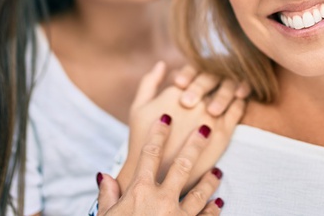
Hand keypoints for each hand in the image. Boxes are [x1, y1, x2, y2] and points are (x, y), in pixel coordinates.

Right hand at [97, 115, 224, 215]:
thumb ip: (107, 195)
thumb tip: (104, 175)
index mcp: (139, 191)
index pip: (150, 153)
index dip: (159, 133)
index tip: (166, 118)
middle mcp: (162, 199)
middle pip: (182, 165)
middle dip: (195, 145)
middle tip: (206, 128)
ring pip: (200, 192)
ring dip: (210, 180)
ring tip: (218, 171)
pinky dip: (213, 210)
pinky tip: (219, 204)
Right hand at [117, 62, 244, 192]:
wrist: (156, 175)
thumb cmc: (143, 140)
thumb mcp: (138, 108)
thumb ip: (149, 82)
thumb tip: (162, 63)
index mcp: (176, 92)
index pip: (196, 70)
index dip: (200, 71)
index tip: (202, 75)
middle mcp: (195, 102)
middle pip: (213, 78)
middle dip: (215, 77)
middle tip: (218, 79)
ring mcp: (210, 117)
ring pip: (228, 90)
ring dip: (231, 85)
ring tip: (232, 86)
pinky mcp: (223, 133)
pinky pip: (237, 109)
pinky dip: (240, 101)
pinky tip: (237, 101)